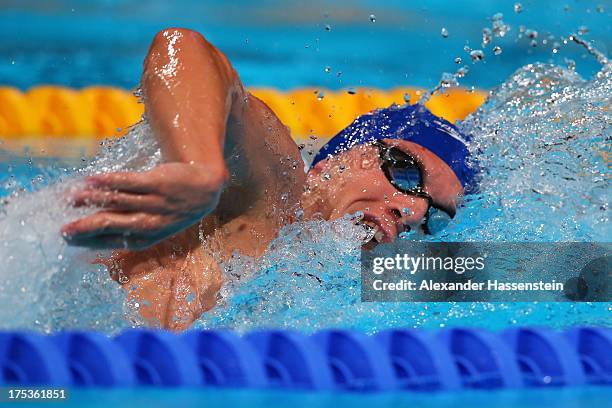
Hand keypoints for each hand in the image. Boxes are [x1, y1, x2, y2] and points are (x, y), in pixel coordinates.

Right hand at [61, 162, 227, 248]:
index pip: (112, 241)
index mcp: (147, 238)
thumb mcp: (156, 226)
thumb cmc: (173, 209)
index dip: (88, 241)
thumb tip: (96, 233)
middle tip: (63, 229)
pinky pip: (128, 181)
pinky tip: (91, 179)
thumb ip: (130, 230)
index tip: (68, 239)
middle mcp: (150, 223)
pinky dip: (108, 181)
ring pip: (117, 201)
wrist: (205, 188)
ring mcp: (154, 203)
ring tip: (72, 199)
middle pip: (111, 225)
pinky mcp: (158, 182)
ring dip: (91, 199)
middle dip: (85, 228)